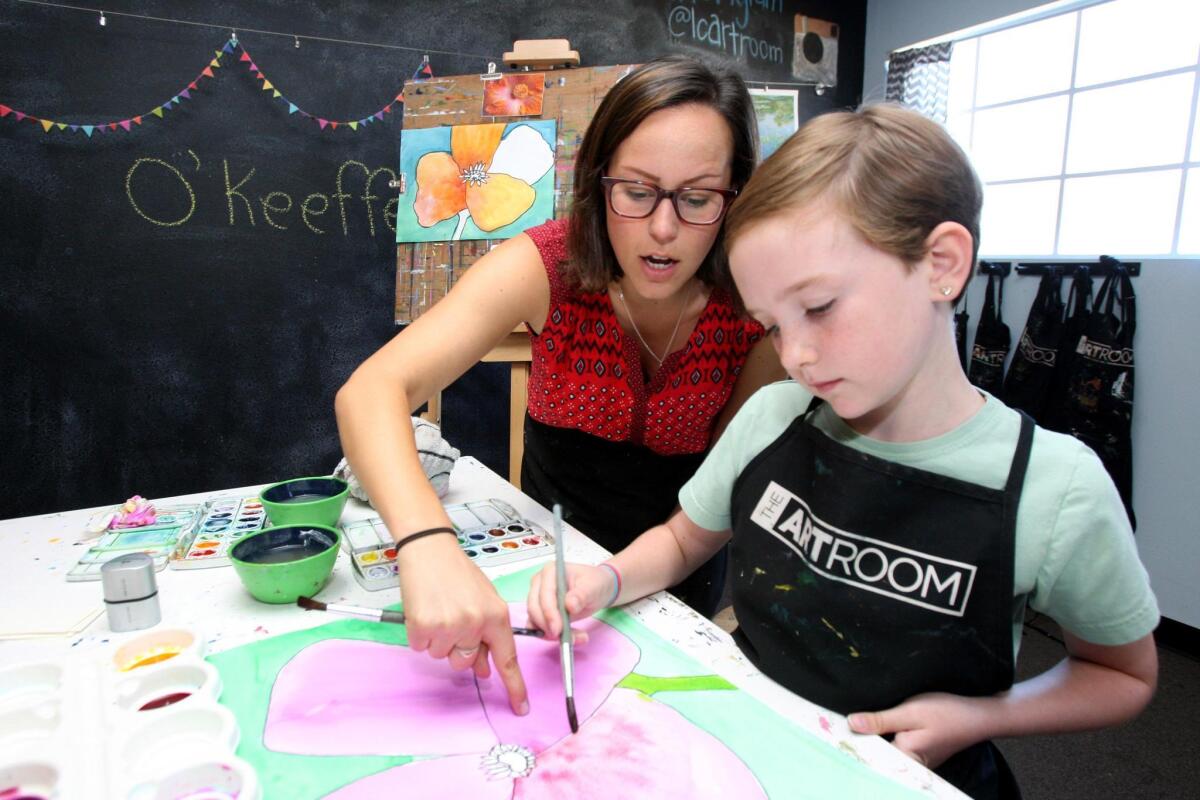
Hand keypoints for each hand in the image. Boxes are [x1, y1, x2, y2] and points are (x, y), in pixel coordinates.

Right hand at [397, 535, 528, 715]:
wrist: (430, 550)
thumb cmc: (457, 572)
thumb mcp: (483, 600)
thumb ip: (488, 634)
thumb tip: (484, 670)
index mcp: (496, 616)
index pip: (508, 658)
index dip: (514, 685)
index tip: (520, 707)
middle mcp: (475, 623)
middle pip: (466, 662)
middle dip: (458, 648)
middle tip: (453, 619)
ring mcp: (449, 627)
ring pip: (442, 655)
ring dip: (439, 639)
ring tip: (439, 610)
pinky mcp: (424, 627)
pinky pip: (422, 647)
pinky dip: (421, 634)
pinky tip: (425, 611)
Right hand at [526, 562, 615, 639]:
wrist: (598, 589)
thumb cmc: (595, 583)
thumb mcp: (593, 587)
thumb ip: (581, 595)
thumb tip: (569, 605)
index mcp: (550, 571)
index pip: (544, 594)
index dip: (549, 613)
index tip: (558, 629)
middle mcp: (539, 583)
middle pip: (534, 608)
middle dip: (547, 626)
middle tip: (564, 638)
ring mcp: (538, 597)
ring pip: (535, 620)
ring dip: (551, 634)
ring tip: (577, 638)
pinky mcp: (540, 612)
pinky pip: (538, 627)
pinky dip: (550, 636)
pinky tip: (569, 638)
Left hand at [848, 692, 991, 768]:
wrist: (978, 715)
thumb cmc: (947, 712)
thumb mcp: (911, 711)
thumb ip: (881, 720)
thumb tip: (851, 724)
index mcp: (906, 758)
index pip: (870, 754)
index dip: (852, 741)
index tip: (832, 728)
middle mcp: (910, 764)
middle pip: (877, 754)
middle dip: (861, 739)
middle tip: (839, 723)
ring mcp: (916, 760)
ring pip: (885, 750)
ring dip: (872, 737)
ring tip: (852, 724)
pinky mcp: (919, 753)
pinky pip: (895, 747)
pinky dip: (885, 737)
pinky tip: (875, 727)